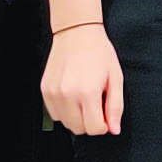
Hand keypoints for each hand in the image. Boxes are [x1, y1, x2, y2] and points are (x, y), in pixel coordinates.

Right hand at [42, 20, 123, 135]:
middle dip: (90, 122)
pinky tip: (73, 95)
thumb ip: (115, 106)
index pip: (95, 129)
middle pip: (79, 129)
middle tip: (96, 103)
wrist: (76, 32)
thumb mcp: (116, 78)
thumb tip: (114, 129)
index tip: (106, 114)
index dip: (104, 125)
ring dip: (77, 117)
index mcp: (88, 92)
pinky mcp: (45, 90)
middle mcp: (67, 94)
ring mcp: (53, 93)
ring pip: (66, 123)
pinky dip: (65, 111)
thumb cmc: (98, 52)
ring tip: (84, 97)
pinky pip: (55, 114)